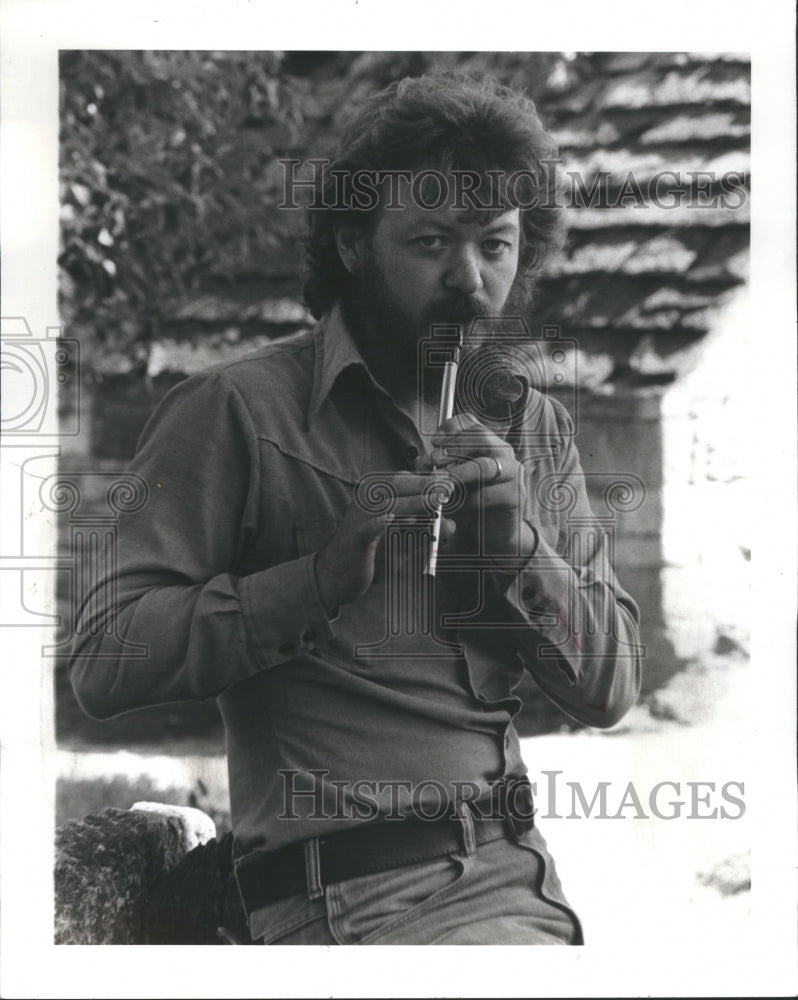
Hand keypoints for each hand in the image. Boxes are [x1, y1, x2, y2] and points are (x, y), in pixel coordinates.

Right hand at [314, 472, 456, 611]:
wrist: (333, 577)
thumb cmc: (369, 556)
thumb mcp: (400, 542)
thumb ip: (424, 532)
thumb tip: (451, 524)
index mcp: (373, 496)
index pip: (402, 479)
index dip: (427, 477)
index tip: (450, 480)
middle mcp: (365, 502)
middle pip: (397, 485)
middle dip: (425, 484)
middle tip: (449, 487)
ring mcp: (358, 518)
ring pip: (388, 504)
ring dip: (414, 501)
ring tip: (437, 500)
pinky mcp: (355, 538)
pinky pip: (368, 527)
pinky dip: (379, 522)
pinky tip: (391, 519)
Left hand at [430, 412, 535, 560]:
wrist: (493, 533)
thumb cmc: (471, 504)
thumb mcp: (452, 482)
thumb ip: (439, 471)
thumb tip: (418, 466)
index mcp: (488, 444)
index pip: (473, 423)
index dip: (453, 427)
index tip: (434, 440)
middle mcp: (503, 454)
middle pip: (481, 439)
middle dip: (454, 449)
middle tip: (434, 461)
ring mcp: (513, 474)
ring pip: (485, 466)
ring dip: (459, 473)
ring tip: (441, 483)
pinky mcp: (515, 496)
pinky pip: (488, 495)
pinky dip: (467, 501)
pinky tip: (454, 506)